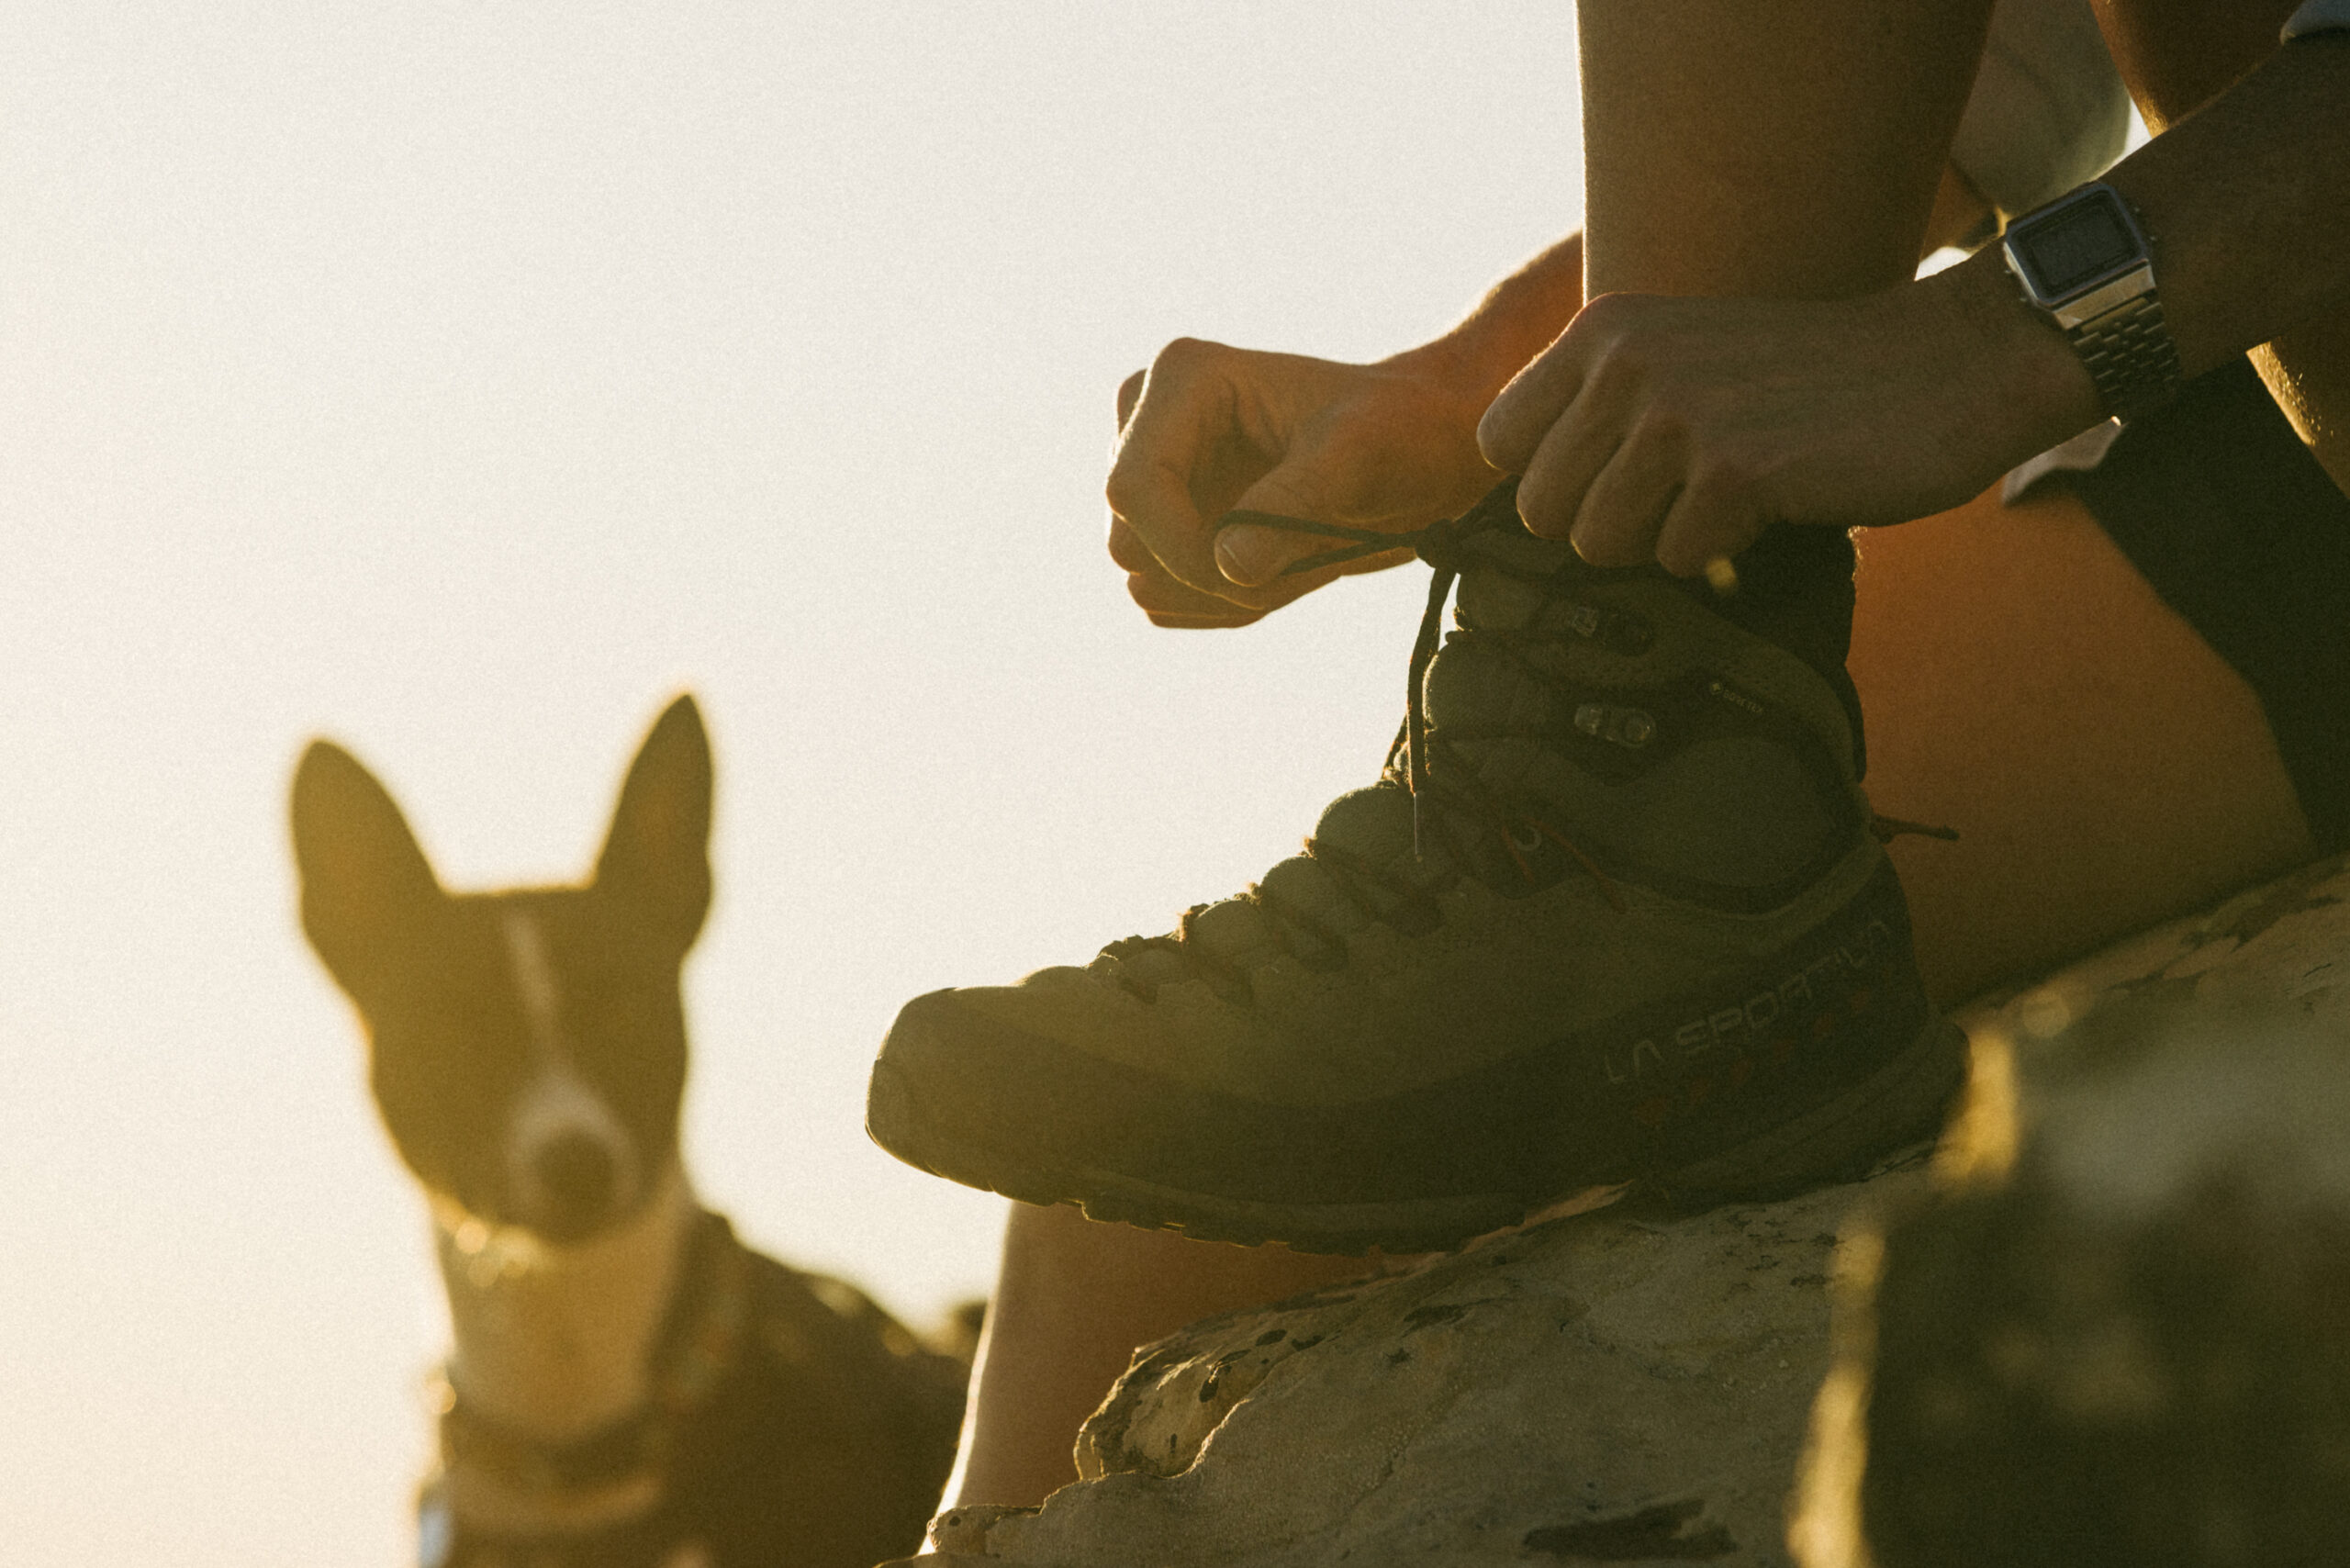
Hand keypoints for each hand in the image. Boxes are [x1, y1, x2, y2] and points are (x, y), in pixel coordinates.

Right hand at [1106, 338, 1499, 627]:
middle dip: (1207, 575)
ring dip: (1222, 594)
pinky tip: (1282, 570)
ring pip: (1145, 575)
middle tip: (1295, 566)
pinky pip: (1166, 595)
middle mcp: (1152, 420)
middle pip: (1127, 540)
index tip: (1248, 580)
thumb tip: (1230, 567)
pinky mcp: (1170, 520)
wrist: (1420, 449)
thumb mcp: (1356, 458)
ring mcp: (1157, 473)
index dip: (1179, 550)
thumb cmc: (1398, 431)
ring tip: (1300, 562)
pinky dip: (1223, 602)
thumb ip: (1293, 505)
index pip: (1132, 488)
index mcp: (1185, 378)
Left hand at [1474, 252, 2100, 575]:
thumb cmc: (1814, 377)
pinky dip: (1720, 553)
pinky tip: (1771, 506)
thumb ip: (1608, 404)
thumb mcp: (1687, 353)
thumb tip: (1531, 503)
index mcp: (1605, 329)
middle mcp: (1627, 362)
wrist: (1952, 361)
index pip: (1499, 441)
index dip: (1552, 480)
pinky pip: (1673, 559)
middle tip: (1678, 502)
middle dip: (1605, 525)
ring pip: (1596, 543)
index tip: (1614, 480)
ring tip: (1721, 503)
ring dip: (1660, 543)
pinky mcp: (1733, 471)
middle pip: (1540, 508)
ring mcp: (1677, 414)